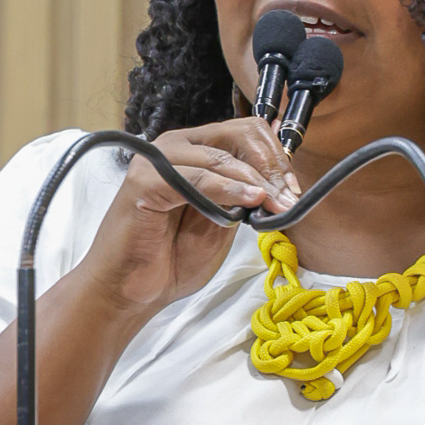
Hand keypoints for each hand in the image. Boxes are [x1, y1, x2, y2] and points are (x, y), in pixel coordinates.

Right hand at [78, 118, 298, 333]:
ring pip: (221, 156)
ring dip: (256, 182)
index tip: (293, 190)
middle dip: (271, 167)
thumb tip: (280, 179)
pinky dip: (228, 190)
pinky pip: (198, 178)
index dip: (276, 158)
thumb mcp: (224, 222)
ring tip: (275, 205)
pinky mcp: (145, 181)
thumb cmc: (171, 258)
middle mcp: (177, 146)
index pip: (247, 132)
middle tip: (287, 198)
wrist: (131, 291)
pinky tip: (250, 202)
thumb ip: (245, 196)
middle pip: (239, 134)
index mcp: (196, 151)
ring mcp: (158, 160)